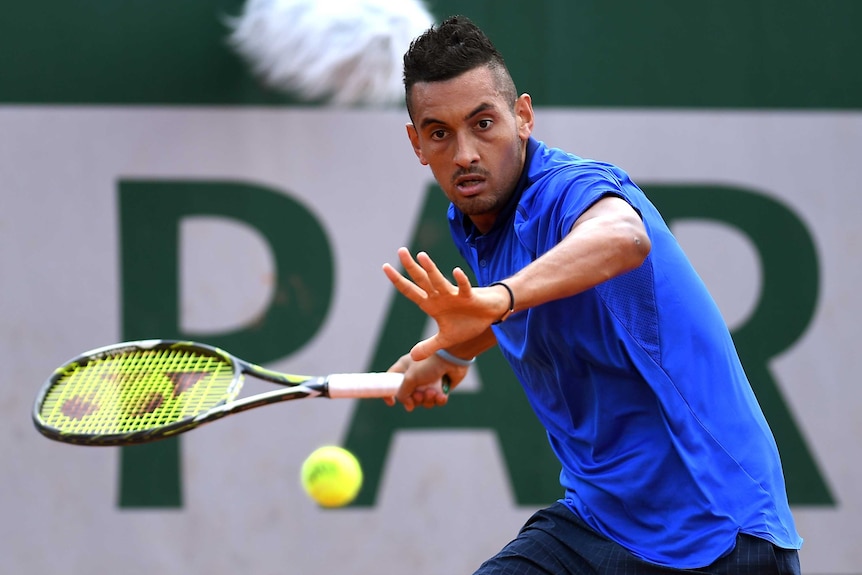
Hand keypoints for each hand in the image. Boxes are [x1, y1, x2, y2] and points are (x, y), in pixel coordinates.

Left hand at [382, 248, 506, 360]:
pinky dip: (461, 280)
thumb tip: (412, 357)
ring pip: (439, 281)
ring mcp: (453, 295)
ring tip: (421, 256)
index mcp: (431, 305)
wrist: (489, 316)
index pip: (410, 291)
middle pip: (422, 280)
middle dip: (411, 267)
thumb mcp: (445, 340)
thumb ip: (429, 346)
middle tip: (400, 251)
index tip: (385, 267)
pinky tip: (456, 271)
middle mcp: (439, 296)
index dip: (398, 281)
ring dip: (431, 269)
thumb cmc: (466, 323)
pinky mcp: (469, 296)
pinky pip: (464, 287)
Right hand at [385, 353, 467, 411]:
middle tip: (420, 395)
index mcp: (404, 368)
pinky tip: (441, 395)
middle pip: (409, 396)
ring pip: (424, 401)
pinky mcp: (441, 387)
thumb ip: (403, 393)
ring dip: (428, 400)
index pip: (390, 381)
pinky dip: (439, 400)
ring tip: (433, 392)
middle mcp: (415, 375)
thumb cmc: (429, 363)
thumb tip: (408, 406)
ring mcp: (428, 382)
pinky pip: (436, 400)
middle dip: (415, 399)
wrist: (453, 358)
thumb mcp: (410, 378)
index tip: (392, 403)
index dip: (388, 392)